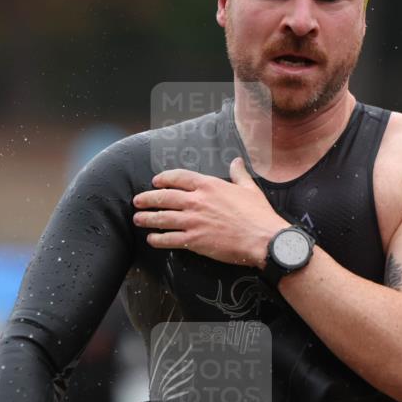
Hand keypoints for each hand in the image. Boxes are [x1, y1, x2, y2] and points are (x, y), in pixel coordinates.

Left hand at [132, 157, 288, 267]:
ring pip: (162, 218)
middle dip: (148, 199)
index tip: (155, 181)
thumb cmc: (258, 214)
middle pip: (164, 197)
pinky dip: (158, 239)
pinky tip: (151, 239)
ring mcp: (193, 221)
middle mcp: (197, 201)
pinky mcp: (194, 240)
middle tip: (138, 201)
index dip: (164, 178)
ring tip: (137, 219)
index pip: (178, 177)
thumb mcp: (249, 189)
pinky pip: (169, 239)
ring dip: (147, 218)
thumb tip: (237, 162)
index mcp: (209, 185)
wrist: (263, 238)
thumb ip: (238, 174)